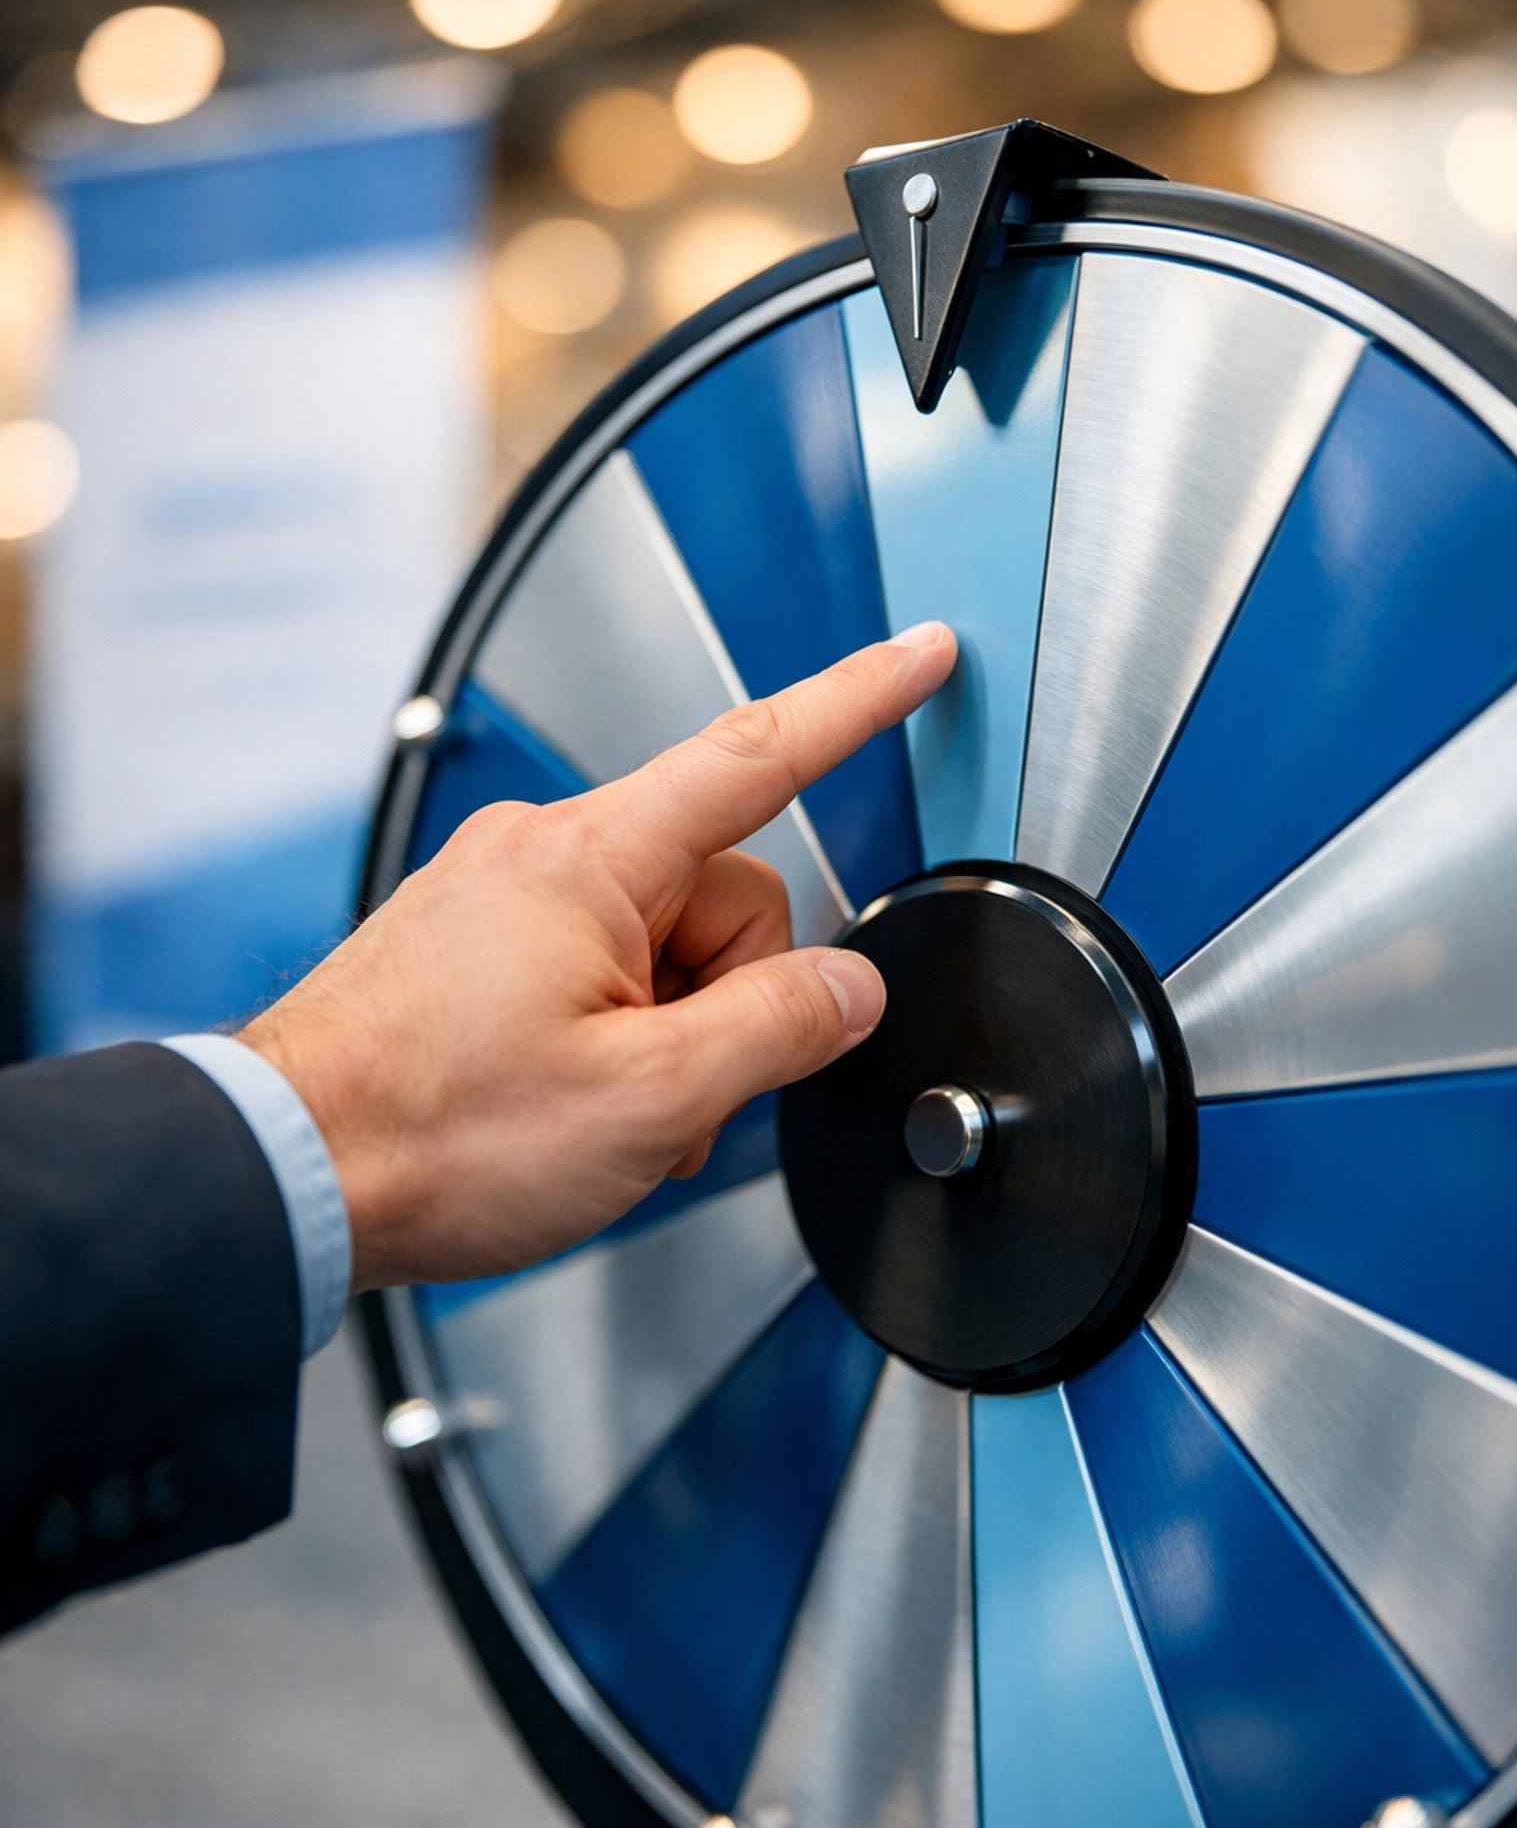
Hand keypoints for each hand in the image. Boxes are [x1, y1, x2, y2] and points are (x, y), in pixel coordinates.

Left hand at [240, 622, 956, 1292]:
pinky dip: (610, 1038)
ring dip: (667, 1038)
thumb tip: (847, 990)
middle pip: (720, 895)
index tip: (919, 656)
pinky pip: (592, 969)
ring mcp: (497, 897)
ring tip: (600, 1116)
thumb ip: (776, 1030)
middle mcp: (538, 854)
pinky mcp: (469, 946)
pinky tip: (565, 1104)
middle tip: (671, 1092)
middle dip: (729, 1000)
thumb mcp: (648, 1099)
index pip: (758, 754)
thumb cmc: (433, 1132)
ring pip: (658, 946)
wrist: (286, 1171)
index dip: (857, 702)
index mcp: (590, 860)